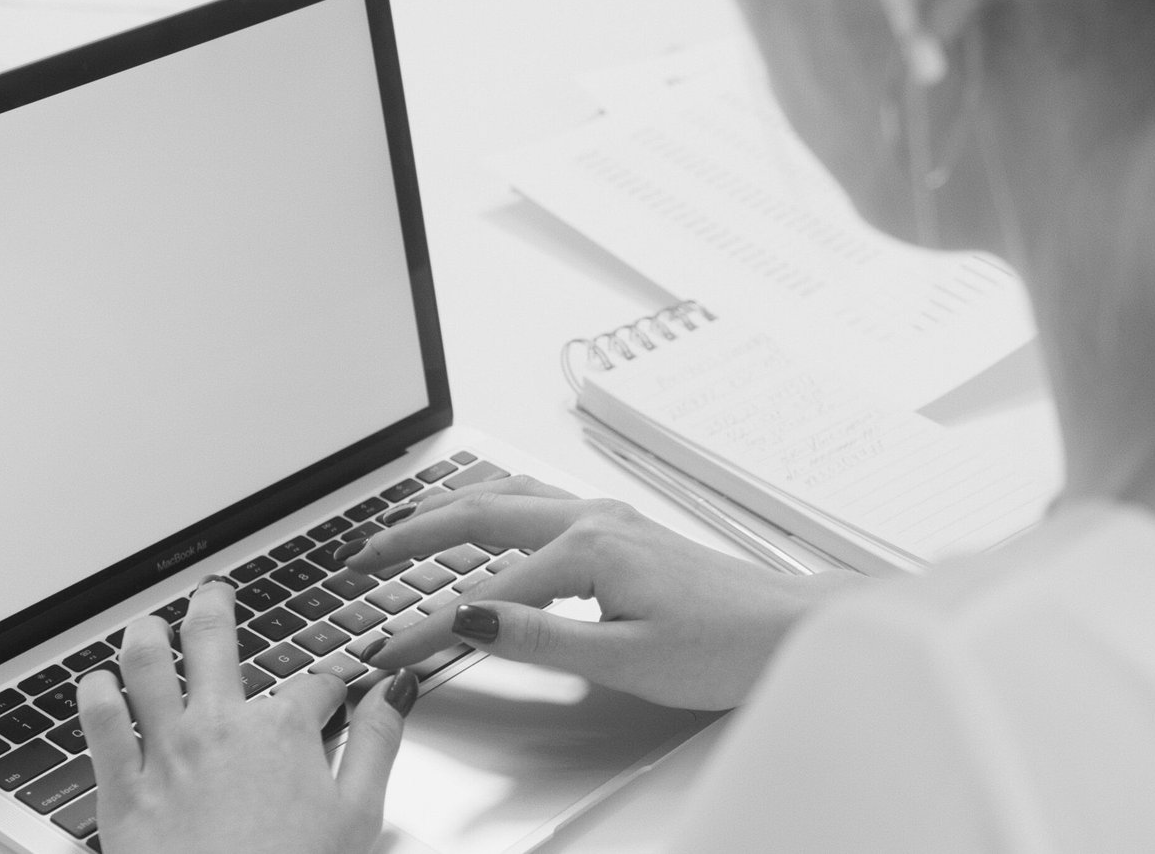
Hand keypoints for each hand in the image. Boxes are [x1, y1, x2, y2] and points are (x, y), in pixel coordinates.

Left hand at [77, 578, 418, 853]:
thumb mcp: (358, 815)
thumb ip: (377, 743)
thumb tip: (397, 691)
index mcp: (283, 732)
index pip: (314, 685)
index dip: (331, 685)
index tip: (335, 693)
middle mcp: (220, 727)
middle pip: (213, 642)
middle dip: (214, 607)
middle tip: (214, 593)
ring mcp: (166, 754)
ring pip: (146, 667)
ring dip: (146, 636)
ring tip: (149, 622)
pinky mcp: (122, 790)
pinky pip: (99, 725)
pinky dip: (96, 695)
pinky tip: (97, 682)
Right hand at [343, 476, 874, 709]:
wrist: (793, 630)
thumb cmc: (725, 646)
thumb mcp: (626, 658)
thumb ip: (538, 635)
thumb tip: (467, 614)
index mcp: (588, 549)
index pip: (483, 594)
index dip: (426, 627)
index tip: (387, 650)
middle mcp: (592, 519)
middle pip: (478, 513)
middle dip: (411, 533)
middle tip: (360, 556)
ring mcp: (607, 517)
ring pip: (506, 495)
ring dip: (447, 508)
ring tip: (403, 527)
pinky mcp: (620, 529)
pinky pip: (535, 500)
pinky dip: (490, 503)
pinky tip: (484, 514)